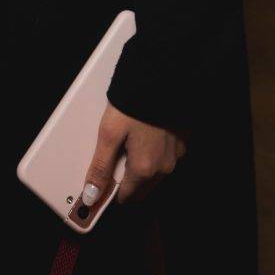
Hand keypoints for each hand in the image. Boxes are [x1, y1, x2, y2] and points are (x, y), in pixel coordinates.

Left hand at [70, 104, 185, 224]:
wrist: (163, 77)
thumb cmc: (134, 104)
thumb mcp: (109, 133)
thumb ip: (101, 167)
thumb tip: (91, 196)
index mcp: (145, 169)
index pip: (127, 196)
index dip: (113, 192)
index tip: (105, 181)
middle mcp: (164, 168)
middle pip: (142, 187)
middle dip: (128, 180)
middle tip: (116, 158)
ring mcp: (176, 155)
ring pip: (156, 174)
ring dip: (142, 167)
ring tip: (129, 144)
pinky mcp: (183, 141)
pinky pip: (166, 157)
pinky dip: (156, 153)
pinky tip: (147, 136)